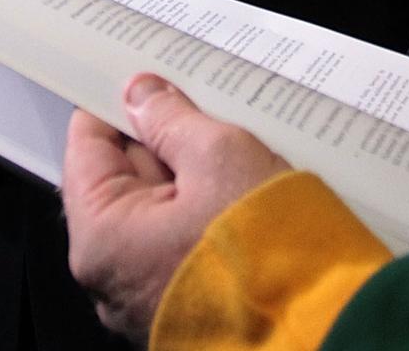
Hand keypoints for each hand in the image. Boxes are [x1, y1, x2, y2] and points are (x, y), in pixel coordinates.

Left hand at [62, 73, 289, 343]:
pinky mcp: (181, 299)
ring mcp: (146, 291)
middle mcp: (112, 274)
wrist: (322, 329)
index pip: (86, 148)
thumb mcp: (219, 158)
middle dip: (157, 140)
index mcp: (102, 236)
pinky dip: (198, 209)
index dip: (112, 107)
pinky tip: (234, 192)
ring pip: (155, 209)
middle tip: (198, 110)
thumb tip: (141, 95)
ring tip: (226, 153)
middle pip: (122, 179)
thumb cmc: (266, 248)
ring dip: (185, 175)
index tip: (140, 83)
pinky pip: (177, 238)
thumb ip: (171, 120)